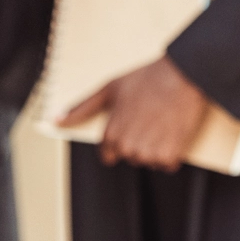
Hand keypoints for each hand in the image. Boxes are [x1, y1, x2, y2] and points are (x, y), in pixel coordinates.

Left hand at [59, 55, 209, 172]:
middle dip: (139, 142)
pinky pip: (167, 164)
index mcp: (112, 133)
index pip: (109, 154)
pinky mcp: (169, 156)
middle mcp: (128, 147)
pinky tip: (173, 131)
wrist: (182, 75)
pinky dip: (171, 152)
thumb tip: (57, 120)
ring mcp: (149, 152)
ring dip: (156, 148)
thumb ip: (81, 107)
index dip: (120, 140)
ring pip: (149, 161)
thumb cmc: (146, 78)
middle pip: (130, 157)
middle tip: (150, 119)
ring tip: (162, 123)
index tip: (132, 126)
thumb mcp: (109, 88)